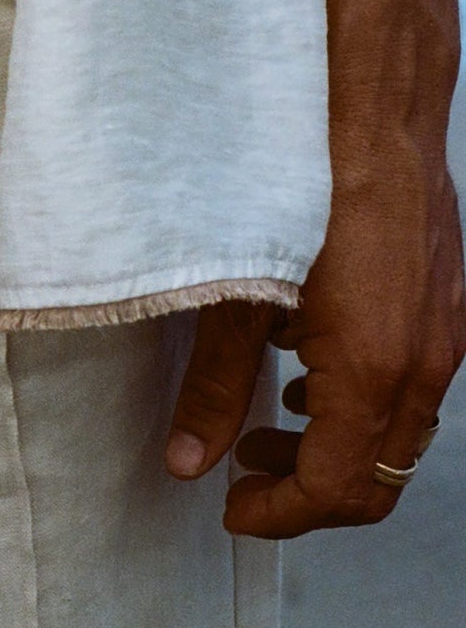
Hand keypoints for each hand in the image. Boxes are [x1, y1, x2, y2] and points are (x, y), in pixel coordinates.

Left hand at [163, 133, 465, 537]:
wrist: (369, 112)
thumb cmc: (300, 194)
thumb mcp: (235, 300)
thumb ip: (211, 389)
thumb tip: (187, 463)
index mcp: (374, 372)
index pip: (334, 490)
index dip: (278, 515)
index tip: (231, 510)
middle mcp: (424, 364)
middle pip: (376, 482)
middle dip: (305, 497)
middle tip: (242, 480)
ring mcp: (444, 337)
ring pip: (396, 440)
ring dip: (329, 455)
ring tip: (260, 434)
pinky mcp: (443, 310)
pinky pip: (410, 392)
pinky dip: (356, 412)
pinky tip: (301, 382)